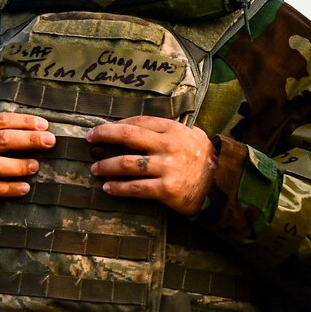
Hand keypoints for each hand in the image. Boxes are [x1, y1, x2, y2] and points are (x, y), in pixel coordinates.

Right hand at [0, 113, 54, 206]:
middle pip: (2, 140)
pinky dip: (8, 189)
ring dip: (19, 166)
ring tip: (36, 166)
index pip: (0, 120)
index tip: (44, 125)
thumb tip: (24, 127)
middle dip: (29, 140)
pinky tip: (24, 188)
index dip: (24, 122)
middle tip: (50, 141)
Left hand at [87, 116, 216, 215]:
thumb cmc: (205, 159)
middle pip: (127, 136)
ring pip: (126, 164)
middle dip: (104, 135)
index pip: (138, 122)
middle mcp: (168, 145)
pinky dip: (118, 188)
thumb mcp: (193, 135)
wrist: (221, 186)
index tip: (103, 129)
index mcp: (173, 130)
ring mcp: (167, 167)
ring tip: (95, 169)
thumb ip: (171, 129)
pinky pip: (135, 188)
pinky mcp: (166, 189)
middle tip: (89, 139)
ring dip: (106, 166)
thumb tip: (144, 126)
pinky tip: (108, 188)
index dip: (117, 124)